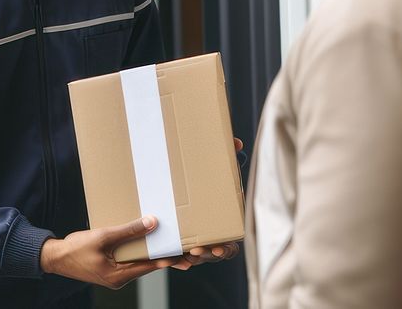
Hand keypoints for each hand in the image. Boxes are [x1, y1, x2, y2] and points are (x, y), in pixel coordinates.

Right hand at [40, 216, 176, 288]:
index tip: (184, 254)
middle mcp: (119, 280)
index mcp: (118, 276)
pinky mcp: (110, 270)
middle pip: (147, 266)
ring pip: (139, 262)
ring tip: (169, 244)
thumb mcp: (104, 236)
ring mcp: (115, 276)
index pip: (150, 266)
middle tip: (185, 252)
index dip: (168, 258)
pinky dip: (139, 252)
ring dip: (151, 253)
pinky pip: (129, 260)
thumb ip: (129, 230)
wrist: (55, 257)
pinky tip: (146, 242)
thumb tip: (152, 223)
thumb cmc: (76, 248)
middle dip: (164, 257)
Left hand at [169, 137, 243, 270]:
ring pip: (191, 257)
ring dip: (186, 258)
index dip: (224, 248)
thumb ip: (226, 155)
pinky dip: (172, 259)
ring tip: (179, 255)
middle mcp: (207, 234)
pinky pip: (174, 256)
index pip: (228, 242)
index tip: (218, 248)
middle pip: (210, 254)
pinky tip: (165, 259)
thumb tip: (236, 143)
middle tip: (196, 250)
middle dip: (205, 255)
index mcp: (220, 222)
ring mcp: (191, 239)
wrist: (171, 178)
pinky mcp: (175, 241)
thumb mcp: (212, 167)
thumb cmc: (201, 177)